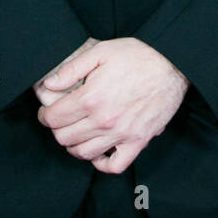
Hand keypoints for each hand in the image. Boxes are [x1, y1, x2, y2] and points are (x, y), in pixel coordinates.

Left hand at [36, 36, 188, 173]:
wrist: (172, 64)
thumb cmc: (137, 56)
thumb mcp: (100, 52)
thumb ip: (71, 69)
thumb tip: (48, 85)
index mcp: (91, 98)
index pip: (54, 118)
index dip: (45, 115)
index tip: (47, 111)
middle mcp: (104, 121)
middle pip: (65, 138)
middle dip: (56, 129)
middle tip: (60, 119)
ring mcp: (122, 134)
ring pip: (84, 153)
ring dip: (73, 145)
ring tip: (76, 132)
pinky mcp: (138, 142)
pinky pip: (115, 165)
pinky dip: (101, 163)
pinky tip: (97, 152)